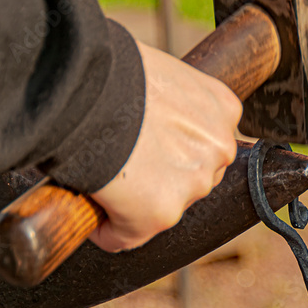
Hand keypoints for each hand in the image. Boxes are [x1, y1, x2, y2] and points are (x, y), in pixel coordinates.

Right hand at [89, 40, 240, 251]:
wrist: (85, 88)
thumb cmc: (108, 72)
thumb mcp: (155, 75)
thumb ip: (166, 100)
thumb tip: (146, 115)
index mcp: (222, 109)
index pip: (202, 143)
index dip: (168, 146)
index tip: (143, 144)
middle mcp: (219, 149)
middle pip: (189, 177)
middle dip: (159, 176)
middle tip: (121, 162)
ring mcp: (194, 184)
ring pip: (162, 207)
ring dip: (134, 203)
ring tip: (103, 178)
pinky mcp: (161, 214)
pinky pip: (127, 235)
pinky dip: (106, 229)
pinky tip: (90, 205)